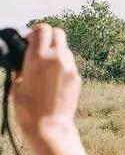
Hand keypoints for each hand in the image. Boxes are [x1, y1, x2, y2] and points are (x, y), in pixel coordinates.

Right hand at [12, 24, 80, 141]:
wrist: (49, 125)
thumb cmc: (28, 108)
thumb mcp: (17, 83)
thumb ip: (24, 65)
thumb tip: (26, 57)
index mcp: (38, 57)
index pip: (42, 29)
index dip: (35, 32)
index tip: (29, 41)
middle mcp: (56, 58)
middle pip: (58, 32)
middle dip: (49, 36)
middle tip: (40, 48)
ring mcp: (69, 67)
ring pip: (65, 48)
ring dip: (56, 51)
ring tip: (46, 67)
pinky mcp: (77, 77)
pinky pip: (69, 64)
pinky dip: (62, 65)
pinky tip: (53, 79)